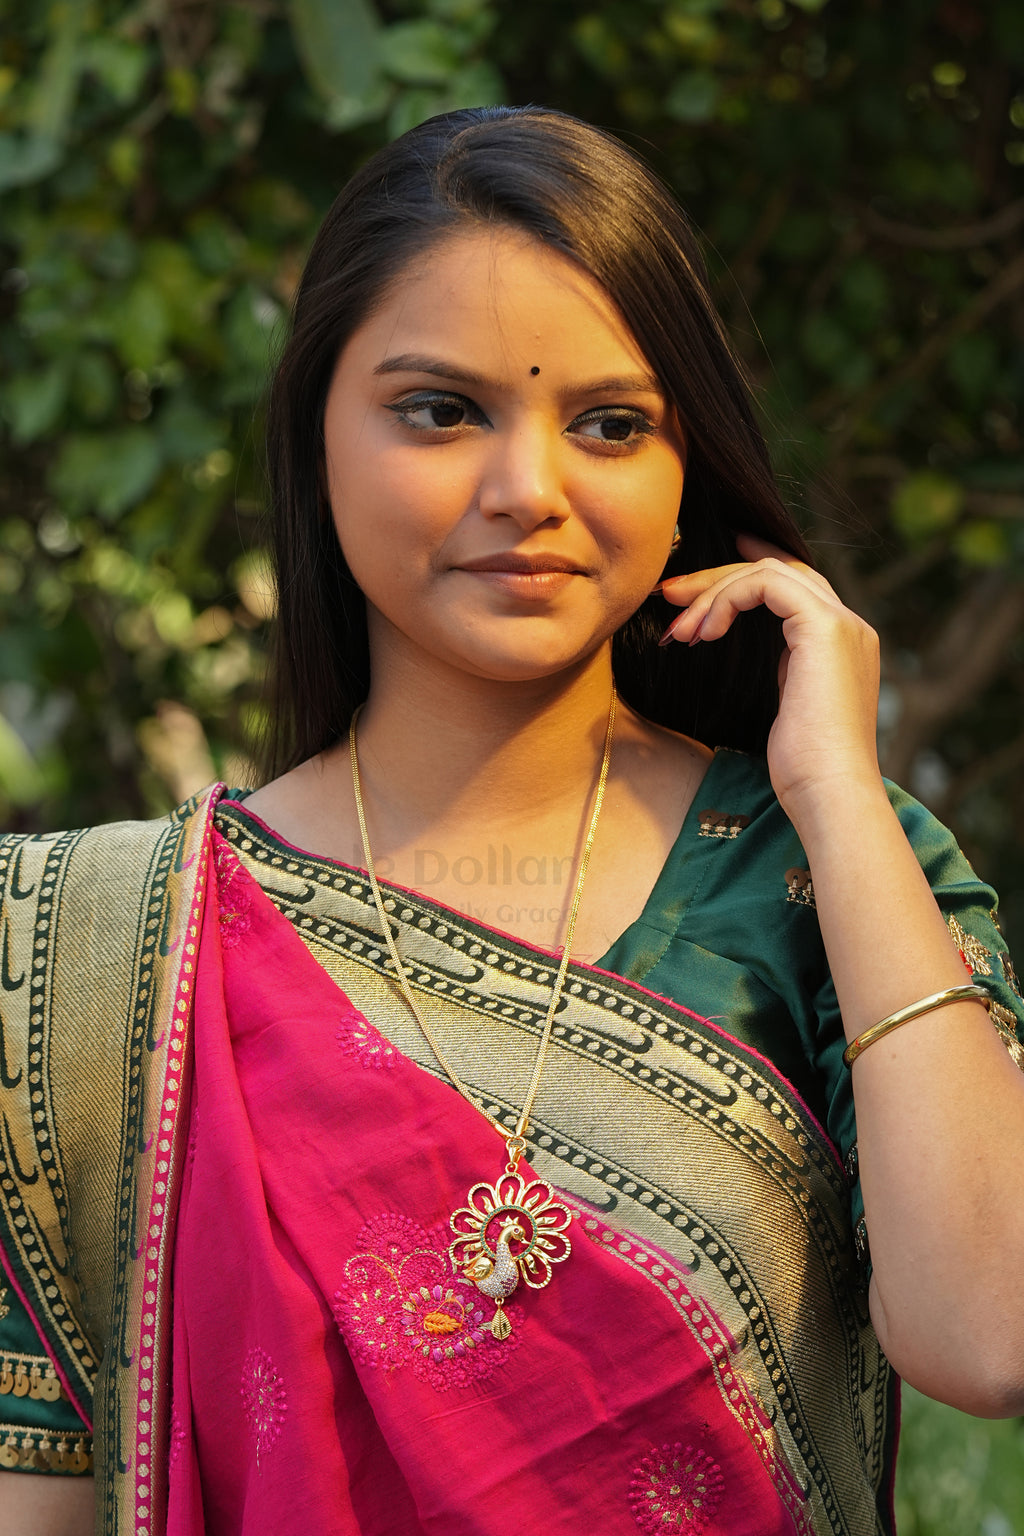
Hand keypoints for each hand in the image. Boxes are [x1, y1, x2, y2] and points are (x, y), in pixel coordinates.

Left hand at [658, 534, 881, 816]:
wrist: (829, 794)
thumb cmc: (803, 769)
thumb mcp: (786, 706)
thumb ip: (780, 669)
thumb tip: (739, 647)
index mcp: (842, 644)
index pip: (795, 585)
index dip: (746, 572)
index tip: (699, 580)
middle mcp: (849, 625)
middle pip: (779, 571)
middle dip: (718, 576)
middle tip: (670, 592)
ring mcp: (842, 623)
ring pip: (769, 573)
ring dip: (714, 593)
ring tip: (678, 630)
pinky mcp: (825, 627)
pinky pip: (766, 585)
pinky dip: (726, 601)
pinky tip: (704, 634)